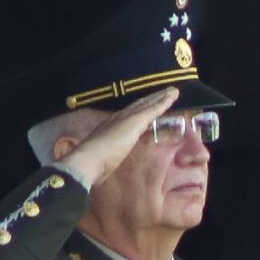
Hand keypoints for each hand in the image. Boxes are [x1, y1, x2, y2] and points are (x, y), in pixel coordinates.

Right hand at [62, 87, 179, 185]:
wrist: (87, 161)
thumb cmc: (92, 164)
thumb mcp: (102, 159)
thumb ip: (106, 158)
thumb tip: (104, 167)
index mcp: (110, 127)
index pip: (128, 116)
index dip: (139, 109)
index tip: (149, 105)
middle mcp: (118, 118)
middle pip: (139, 106)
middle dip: (152, 99)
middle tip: (165, 93)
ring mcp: (126, 118)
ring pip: (147, 104)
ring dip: (161, 97)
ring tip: (173, 91)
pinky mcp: (135, 121)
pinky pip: (153, 109)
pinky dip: (163, 102)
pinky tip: (172, 96)